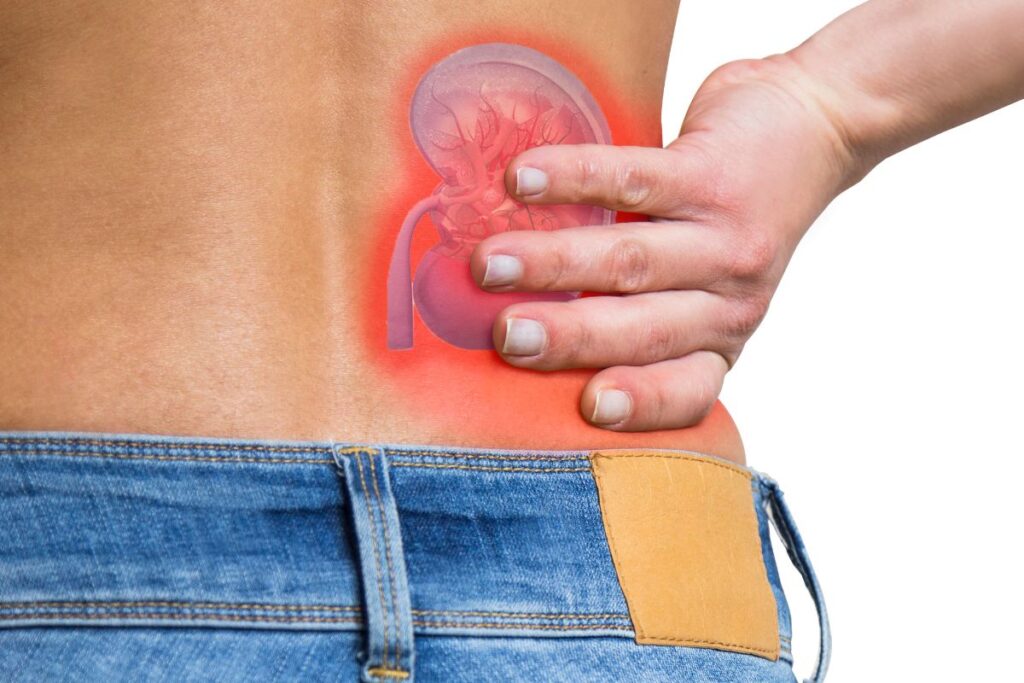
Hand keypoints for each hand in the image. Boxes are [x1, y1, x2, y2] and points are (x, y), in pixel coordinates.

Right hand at [471, 56, 862, 430]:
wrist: (809, 132)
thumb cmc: (728, 226)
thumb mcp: (701, 289)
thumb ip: (631, 314)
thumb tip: (512, 338)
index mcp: (718, 342)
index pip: (686, 390)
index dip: (642, 403)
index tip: (590, 408)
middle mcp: (729, 301)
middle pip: (644, 329)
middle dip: (571, 337)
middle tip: (508, 337)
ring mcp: (725, 237)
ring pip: (632, 258)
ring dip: (555, 262)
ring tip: (490, 263)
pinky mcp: (712, 174)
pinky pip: (634, 178)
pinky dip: (574, 180)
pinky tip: (523, 179)